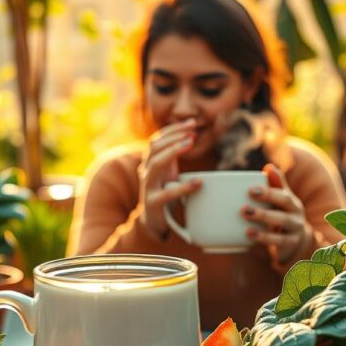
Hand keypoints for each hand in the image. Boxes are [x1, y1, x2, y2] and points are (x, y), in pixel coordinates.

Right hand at [138, 118, 201, 238]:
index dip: (173, 129)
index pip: (158, 139)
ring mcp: (148, 187)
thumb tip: (191, 135)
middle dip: (173, 136)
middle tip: (192, 132)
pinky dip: (184, 187)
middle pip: (154, 146)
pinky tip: (199, 182)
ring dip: (172, 151)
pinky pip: (167, 193)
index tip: (192, 123)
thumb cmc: (163, 195)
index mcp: (151, 163)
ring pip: (155, 163)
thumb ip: (174, 156)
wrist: (151, 223)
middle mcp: (146, 171)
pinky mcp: (153, 203)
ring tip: (190, 144)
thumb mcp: (169, 172)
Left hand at [242, 164, 308, 263]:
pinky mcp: (290, 244)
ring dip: (263, 219)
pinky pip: (278, 241)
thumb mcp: (281, 201)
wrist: (298, 241)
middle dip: (266, 201)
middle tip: (244, 206)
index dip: (268, 191)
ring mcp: (295, 229)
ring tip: (245, 216)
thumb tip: (269, 166)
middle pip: (284, 204)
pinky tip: (249, 234)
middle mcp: (296, 213)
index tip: (250, 189)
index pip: (282, 194)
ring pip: (281, 222)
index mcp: (291, 201)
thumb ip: (275, 185)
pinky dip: (264, 238)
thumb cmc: (283, 216)